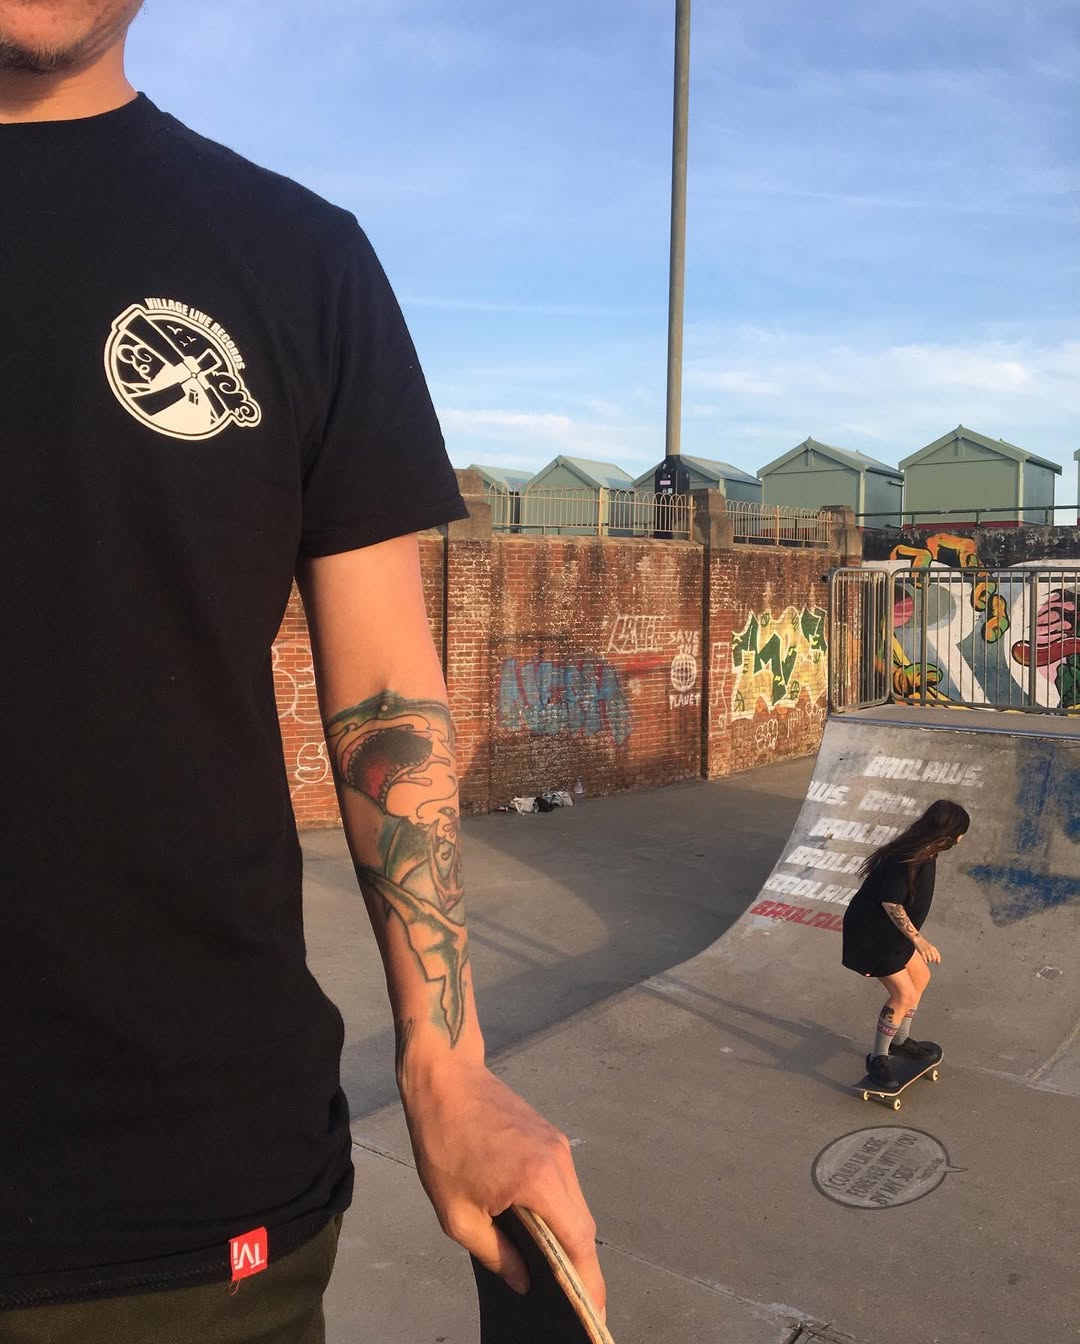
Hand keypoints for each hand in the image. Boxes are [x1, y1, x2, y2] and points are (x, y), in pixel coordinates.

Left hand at [400, 1061, 605, 1315]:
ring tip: (555, 1266)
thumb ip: (496, 1253)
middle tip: (572, 1298)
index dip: (589, 1280)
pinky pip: (563, 1181)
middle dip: (581, 1262)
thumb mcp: (457, 1214)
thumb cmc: (443, 1145)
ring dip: (569, 1233)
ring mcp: (557, 1144)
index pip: (578, 1241)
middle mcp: (559, 1161)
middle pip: (583, 1223)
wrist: (444, 1079)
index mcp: (540, 1182)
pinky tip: (540, 1224)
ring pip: (575, 1201)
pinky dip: (559, 1207)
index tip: (594, 1311)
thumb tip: (524, 1280)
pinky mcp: (548, 1134)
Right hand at [917, 938, 940, 963]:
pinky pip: (925, 960)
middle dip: (932, 960)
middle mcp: (931, 949)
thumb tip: (938, 962)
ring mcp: (926, 951)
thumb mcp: (931, 947)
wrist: (918, 940)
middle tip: (930, 959)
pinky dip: (925, 961)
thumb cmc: (925, 945)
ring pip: (930, 960)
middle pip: (934, 959)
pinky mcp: (922, 952)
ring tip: (927, 958)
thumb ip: (934, 953)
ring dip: (929, 960)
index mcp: (933, 948)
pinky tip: (924, 959)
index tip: (937, 963)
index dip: (938, 960)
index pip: (938, 956)